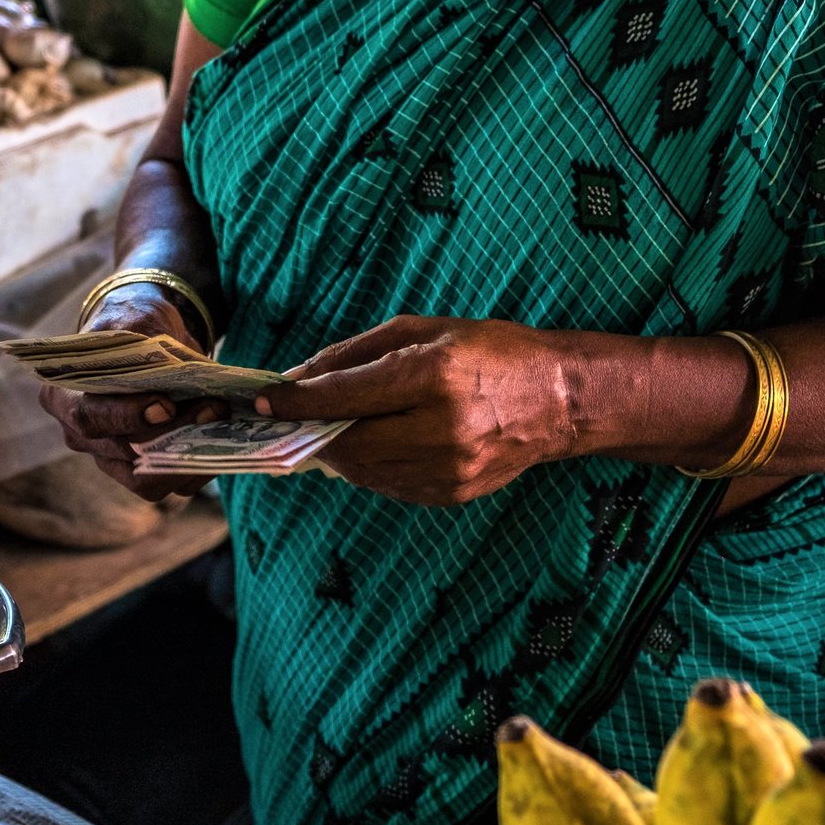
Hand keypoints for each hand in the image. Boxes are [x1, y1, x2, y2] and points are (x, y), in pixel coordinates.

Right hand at [37, 283, 227, 500]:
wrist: (145, 338)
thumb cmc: (133, 326)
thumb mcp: (137, 320)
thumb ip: (149, 343)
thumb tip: (179, 372)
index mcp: (64, 396)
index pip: (90, 417)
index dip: (126, 416)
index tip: (165, 404)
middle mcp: (81, 436)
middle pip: (123, 451)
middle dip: (172, 433)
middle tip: (213, 407)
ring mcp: (110, 459)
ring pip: (148, 480)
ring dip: (191, 455)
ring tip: (223, 421)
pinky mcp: (142, 473)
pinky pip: (172, 484)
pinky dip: (202, 466)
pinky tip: (227, 440)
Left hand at [254, 316, 581, 505]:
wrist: (559, 400)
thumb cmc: (490, 352)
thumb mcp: (423, 331)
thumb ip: (355, 355)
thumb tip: (299, 378)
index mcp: (434, 376)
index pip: (345, 396)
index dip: (297, 401)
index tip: (264, 400)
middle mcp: (442, 427)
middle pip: (348, 440)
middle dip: (311, 430)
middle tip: (290, 419)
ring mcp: (449, 468)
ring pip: (362, 469)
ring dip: (336, 451)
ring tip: (329, 429)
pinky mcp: (451, 493)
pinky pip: (388, 485)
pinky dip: (368, 467)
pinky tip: (371, 445)